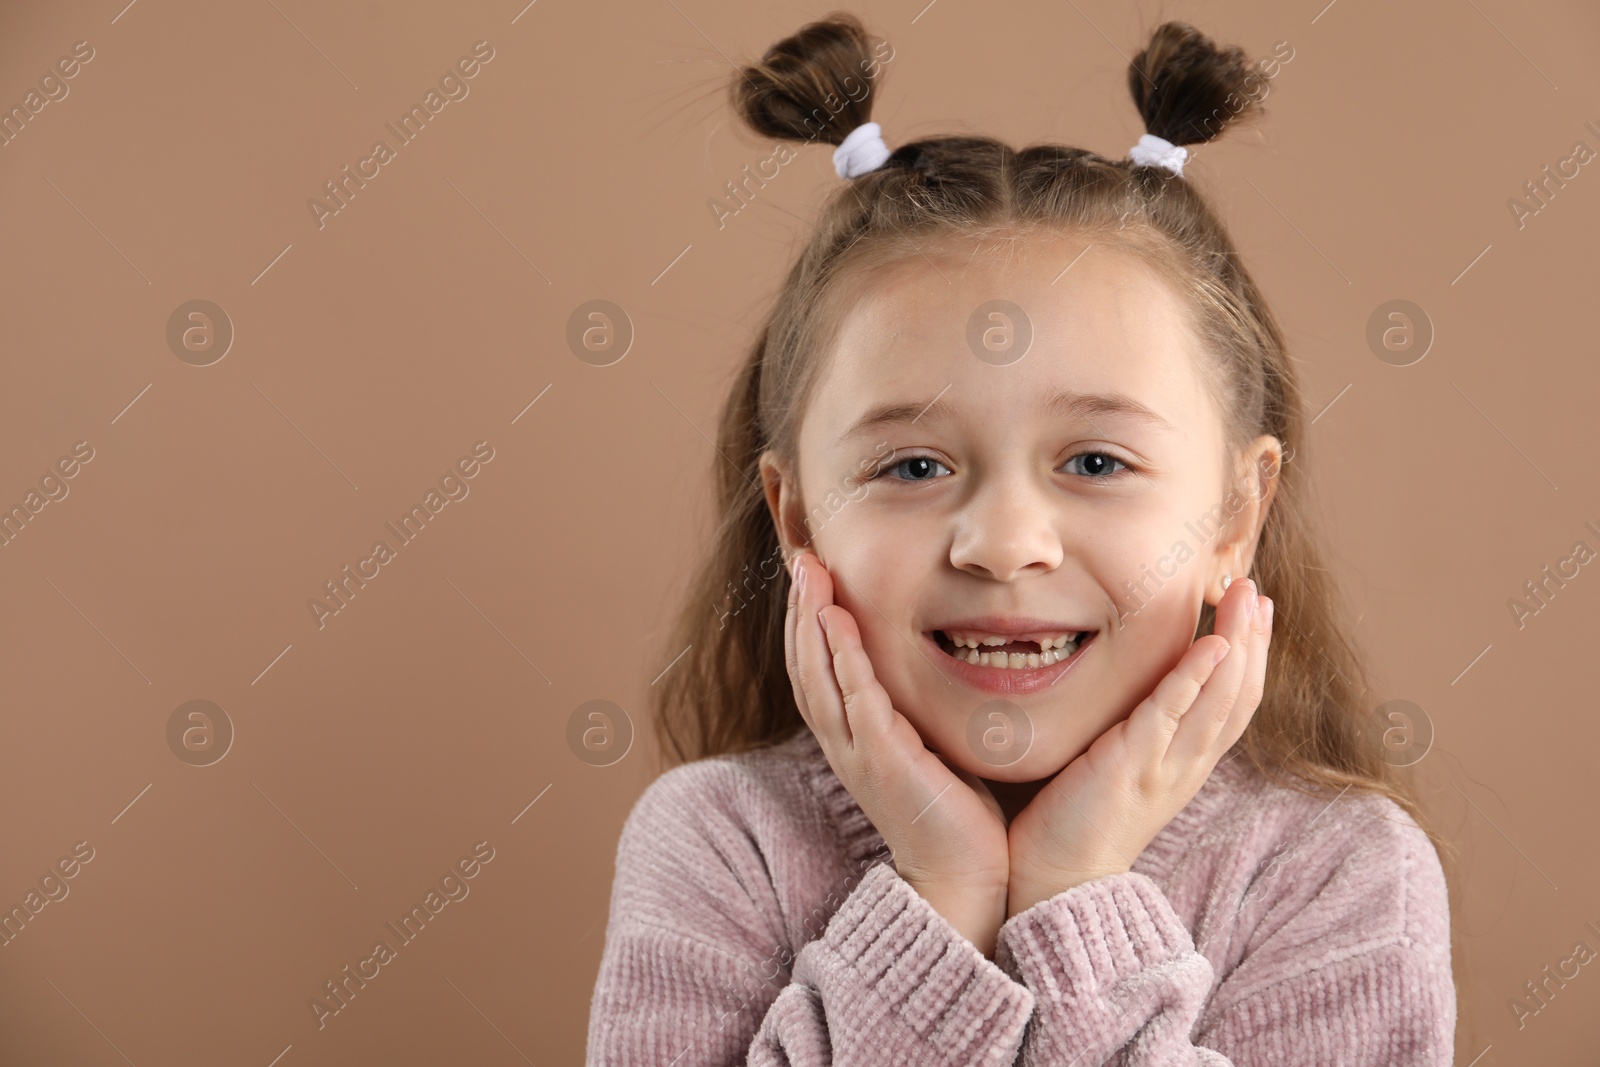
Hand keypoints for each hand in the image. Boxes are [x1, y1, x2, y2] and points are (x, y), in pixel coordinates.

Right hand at [785, 550, 1010, 956]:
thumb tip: (938, 661)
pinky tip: (837, 620)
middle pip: (804, 663)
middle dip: (800, 607)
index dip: (808, 620)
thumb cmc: (955, 813)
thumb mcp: (930, 745)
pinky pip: (854, 699)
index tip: (812, 573)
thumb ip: (919, 707)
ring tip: (809, 572)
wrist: (964, 878)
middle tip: (801, 557)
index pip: (816, 667)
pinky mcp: (882, 760)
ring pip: (817, 675)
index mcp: (853, 737)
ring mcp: (858, 752)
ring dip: (810, 620)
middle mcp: (844, 742)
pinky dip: (842, 656)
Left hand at [1004, 577, 1273, 918]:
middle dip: (1253, 639)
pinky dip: (1197, 677)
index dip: (1250, 656)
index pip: (1232, 703)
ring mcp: (1165, 766)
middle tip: (1255, 589)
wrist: (1057, 882)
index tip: (1255, 610)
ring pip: (1220, 699)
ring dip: (1238, 644)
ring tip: (1245, 596)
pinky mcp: (1133, 767)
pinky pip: (1174, 715)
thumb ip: (1133, 733)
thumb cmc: (1074, 823)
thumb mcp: (1116, 767)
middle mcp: (1186, 765)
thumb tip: (1127, 693)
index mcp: (1184, 764)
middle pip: (1238, 695)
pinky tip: (1212, 644)